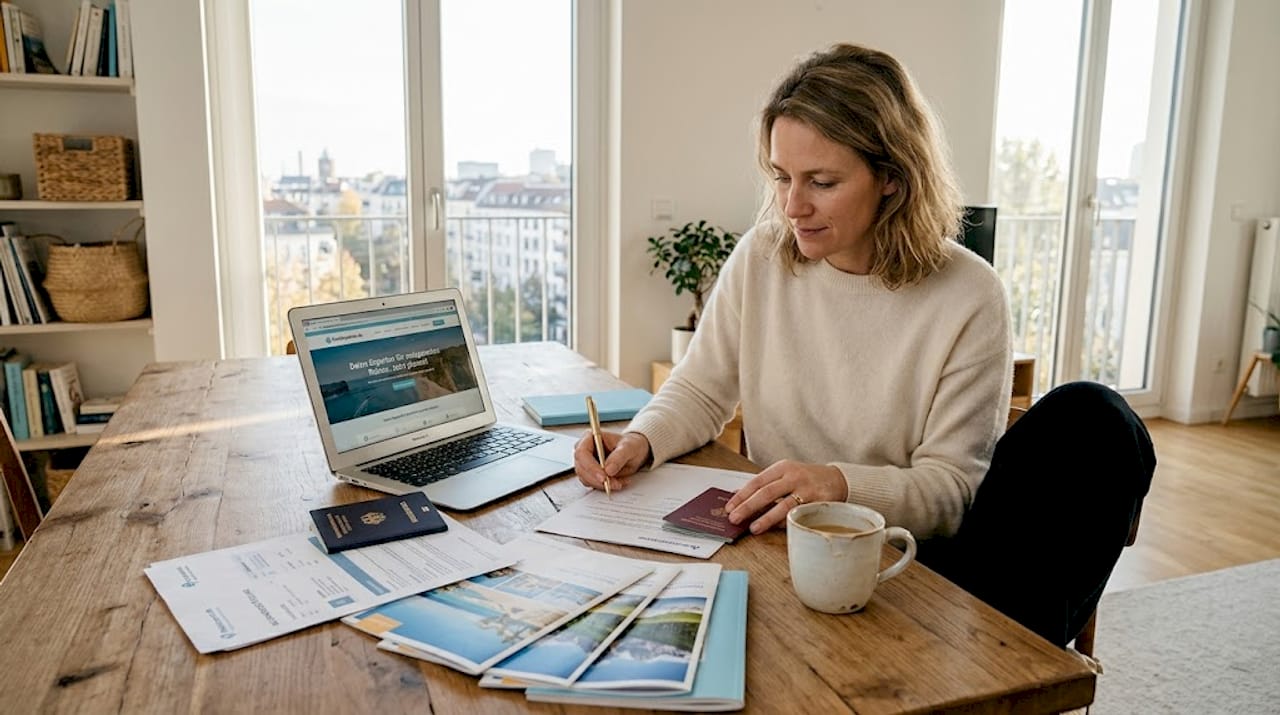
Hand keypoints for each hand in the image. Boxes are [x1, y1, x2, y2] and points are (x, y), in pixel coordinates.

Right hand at [574, 430, 651, 492]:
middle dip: (597, 479)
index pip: (582, 453)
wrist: (634, 452)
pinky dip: (604, 486)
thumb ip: (619, 457)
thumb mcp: (629, 448)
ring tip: (619, 482)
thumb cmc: (630, 445)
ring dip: (601, 484)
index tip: (604, 477)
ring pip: (585, 478)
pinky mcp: (589, 473)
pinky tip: (616, 482)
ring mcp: (585, 462)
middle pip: (581, 468)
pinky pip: (591, 483)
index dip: (591, 467)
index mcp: (590, 437)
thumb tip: (608, 469)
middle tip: (614, 484)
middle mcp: (584, 449)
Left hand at [724, 460, 847, 533]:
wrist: (838, 480)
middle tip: (734, 518)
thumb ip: (766, 486)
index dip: (741, 495)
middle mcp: (794, 476)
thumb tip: (738, 498)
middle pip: (766, 492)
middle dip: (748, 506)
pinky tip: (775, 528)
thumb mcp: (786, 475)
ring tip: (753, 528)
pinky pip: (798, 514)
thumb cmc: (806, 480)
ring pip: (783, 505)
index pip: (757, 481)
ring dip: (766, 518)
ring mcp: (807, 489)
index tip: (729, 507)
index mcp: (782, 468)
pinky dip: (785, 522)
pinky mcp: (818, 502)